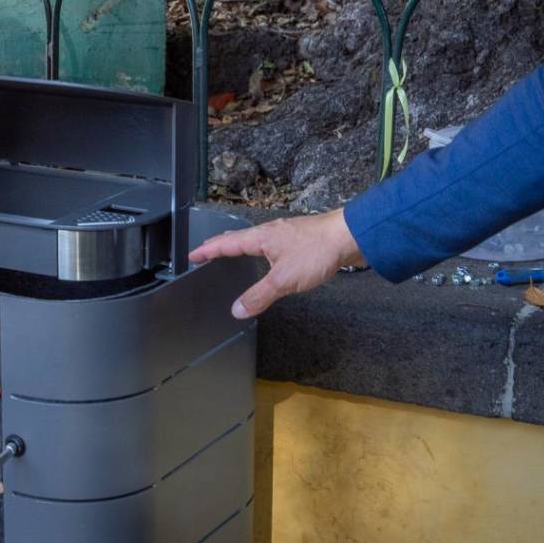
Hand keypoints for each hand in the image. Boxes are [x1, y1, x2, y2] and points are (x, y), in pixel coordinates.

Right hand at [189, 208, 364, 318]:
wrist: (351, 236)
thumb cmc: (317, 252)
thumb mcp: (283, 280)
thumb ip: (258, 296)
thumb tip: (236, 310)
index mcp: (260, 238)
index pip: (226, 243)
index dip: (207, 250)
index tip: (192, 255)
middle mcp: (270, 232)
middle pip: (238, 238)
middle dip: (221, 245)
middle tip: (207, 252)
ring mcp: (286, 235)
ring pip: (256, 240)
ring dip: (241, 247)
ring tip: (233, 254)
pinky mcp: (301, 240)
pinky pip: (272, 245)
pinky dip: (261, 251)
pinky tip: (269, 259)